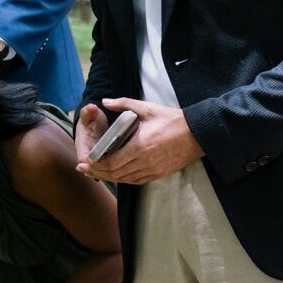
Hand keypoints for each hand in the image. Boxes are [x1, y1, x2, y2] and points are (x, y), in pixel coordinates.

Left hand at [78, 97, 204, 184]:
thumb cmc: (173, 120)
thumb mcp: (148, 108)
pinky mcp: (160, 174)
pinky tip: (116, 175)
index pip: (111, 162)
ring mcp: (153, 170)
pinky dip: (124, 179)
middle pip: (115, 173)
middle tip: (83, 169)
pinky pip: (137, 181)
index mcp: (140, 146)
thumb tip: (105, 101)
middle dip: (97, 172)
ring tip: (96, 172)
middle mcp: (145, 162)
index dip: (96, 164)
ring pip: (125, 179)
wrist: (199, 134)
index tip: (84, 162)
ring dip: (109, 177)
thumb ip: (124, 104)